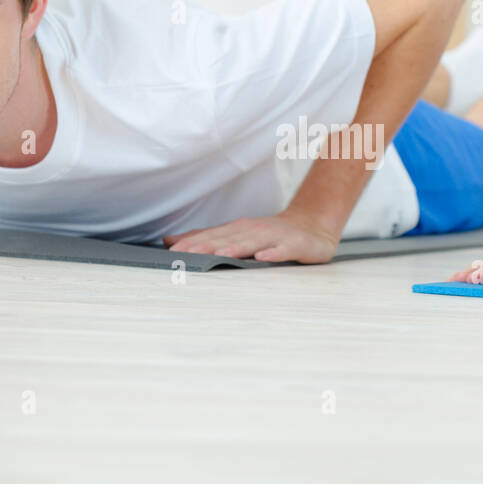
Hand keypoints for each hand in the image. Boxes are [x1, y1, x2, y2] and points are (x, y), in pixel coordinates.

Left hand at [164, 210, 339, 263]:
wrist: (312, 226)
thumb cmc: (271, 234)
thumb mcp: (236, 235)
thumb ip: (205, 239)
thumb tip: (170, 241)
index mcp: (239, 230)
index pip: (213, 237)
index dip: (193, 244)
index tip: (173, 253)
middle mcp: (254, 230)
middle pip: (228, 238)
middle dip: (207, 246)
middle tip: (187, 255)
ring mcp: (275, 236)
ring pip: (253, 242)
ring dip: (236, 248)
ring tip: (219, 255)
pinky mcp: (295, 245)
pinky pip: (284, 249)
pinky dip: (274, 252)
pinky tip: (263, 257)